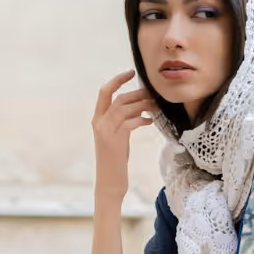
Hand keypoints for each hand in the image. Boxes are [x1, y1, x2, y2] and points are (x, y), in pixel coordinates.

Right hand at [92, 70, 157, 199]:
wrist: (109, 181)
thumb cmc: (116, 160)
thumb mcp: (117, 137)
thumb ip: (123, 122)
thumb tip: (139, 109)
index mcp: (98, 119)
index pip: (105, 91)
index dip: (118, 79)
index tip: (132, 72)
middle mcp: (99, 122)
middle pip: (119, 98)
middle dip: (137, 93)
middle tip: (153, 94)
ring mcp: (105, 131)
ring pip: (124, 108)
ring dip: (142, 105)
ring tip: (155, 107)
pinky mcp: (114, 141)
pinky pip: (129, 123)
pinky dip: (141, 119)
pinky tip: (150, 121)